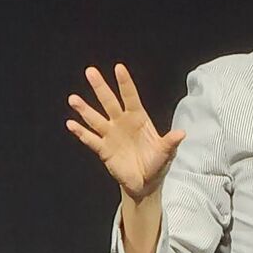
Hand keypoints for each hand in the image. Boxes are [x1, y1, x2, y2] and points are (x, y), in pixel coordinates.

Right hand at [65, 63, 185, 200]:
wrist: (145, 184)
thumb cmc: (157, 164)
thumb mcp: (166, 153)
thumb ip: (170, 142)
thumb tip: (181, 133)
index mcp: (138, 119)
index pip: (130, 97)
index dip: (125, 83)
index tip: (118, 68)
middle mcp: (122, 123)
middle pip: (109, 102)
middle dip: (100, 87)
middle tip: (91, 71)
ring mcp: (111, 135)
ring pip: (95, 118)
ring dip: (84, 109)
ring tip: (73, 99)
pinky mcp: (103, 149)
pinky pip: (90, 139)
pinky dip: (81, 132)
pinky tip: (71, 124)